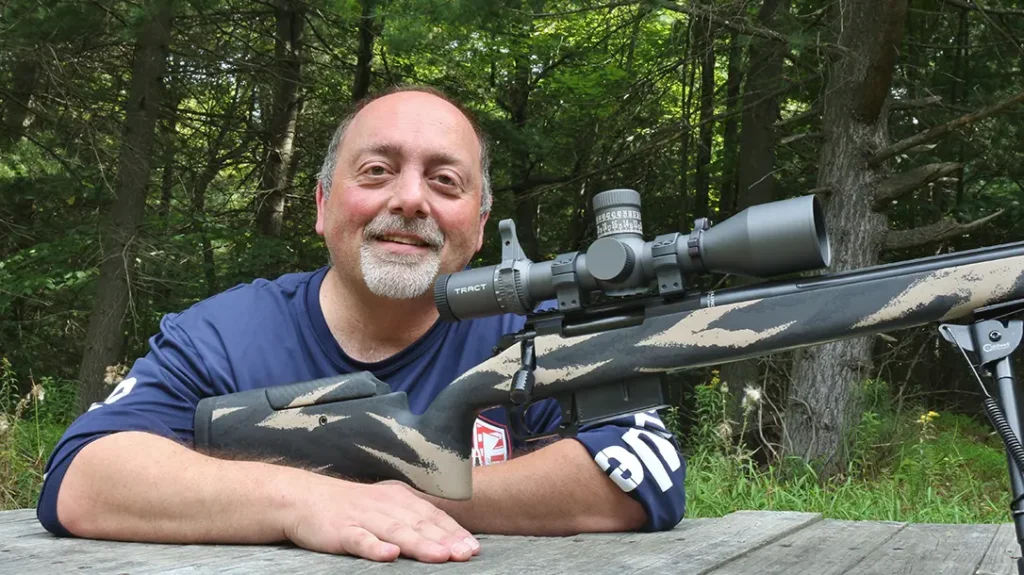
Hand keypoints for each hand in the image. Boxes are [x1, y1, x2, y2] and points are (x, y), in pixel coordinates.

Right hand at [283, 477, 480, 562]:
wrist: (304, 498)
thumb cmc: (350, 507)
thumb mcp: (384, 506)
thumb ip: (411, 518)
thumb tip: (445, 536)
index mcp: (398, 499)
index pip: (432, 516)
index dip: (454, 531)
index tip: (473, 546)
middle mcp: (385, 506)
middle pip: (420, 524)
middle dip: (446, 539)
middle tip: (467, 554)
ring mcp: (363, 518)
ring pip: (396, 531)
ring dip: (420, 544)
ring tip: (441, 555)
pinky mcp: (341, 530)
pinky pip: (360, 540)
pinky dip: (375, 547)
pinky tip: (390, 555)